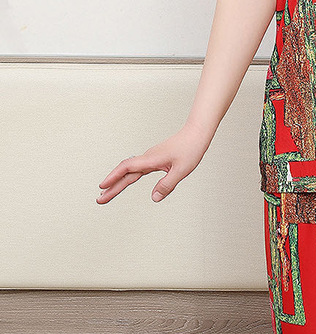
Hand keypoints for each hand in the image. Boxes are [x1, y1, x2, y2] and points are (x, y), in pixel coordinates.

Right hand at [96, 124, 211, 204]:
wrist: (197, 134)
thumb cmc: (191, 149)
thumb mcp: (181, 170)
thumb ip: (167, 185)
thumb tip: (154, 198)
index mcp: (151, 159)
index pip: (127, 169)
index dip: (113, 178)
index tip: (102, 186)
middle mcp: (148, 158)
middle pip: (125, 173)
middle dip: (112, 186)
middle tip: (100, 199)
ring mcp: (151, 158)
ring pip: (130, 172)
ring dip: (118, 183)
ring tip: (108, 193)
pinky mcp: (155, 159)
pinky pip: (138, 170)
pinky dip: (129, 177)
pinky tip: (126, 182)